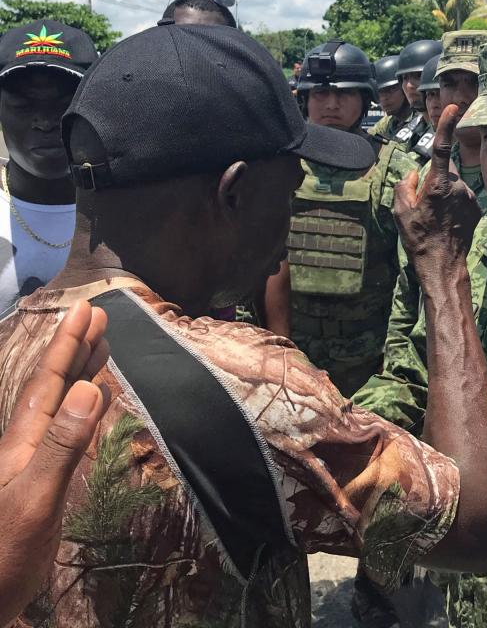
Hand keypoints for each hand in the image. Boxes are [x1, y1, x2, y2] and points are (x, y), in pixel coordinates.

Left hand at [0, 301, 110, 624]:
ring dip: (82, 371)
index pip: (49, 382)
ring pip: (63, 403)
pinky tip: (100, 398)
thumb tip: (91, 388)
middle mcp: (28, 443)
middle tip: (98, 314)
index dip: (68, 344)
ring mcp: (36, 461)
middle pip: (54, 385)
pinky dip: (89, 407)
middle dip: (76, 347)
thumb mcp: (35, 498)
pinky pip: (72, 429)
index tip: (88, 309)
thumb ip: (62, 445)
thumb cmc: (5, 553)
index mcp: (23, 441)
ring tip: (101, 344)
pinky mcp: (46, 479)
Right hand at [394, 104, 481, 285]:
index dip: (446, 125)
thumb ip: (404, 186)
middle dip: (434, 182)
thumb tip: (413, 175)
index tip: (453, 107)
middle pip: (443, 172)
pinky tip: (447, 223)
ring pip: (453, 186)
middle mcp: (458, 187)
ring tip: (436, 219)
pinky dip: (454, 204)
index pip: (442, 148)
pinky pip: (462, 197)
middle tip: (424, 207)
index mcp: (438, 185)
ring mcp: (470, 197)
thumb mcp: (400, 212)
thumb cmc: (419, 239)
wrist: (444, 266)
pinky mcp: (477, 207)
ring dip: (444, 195)